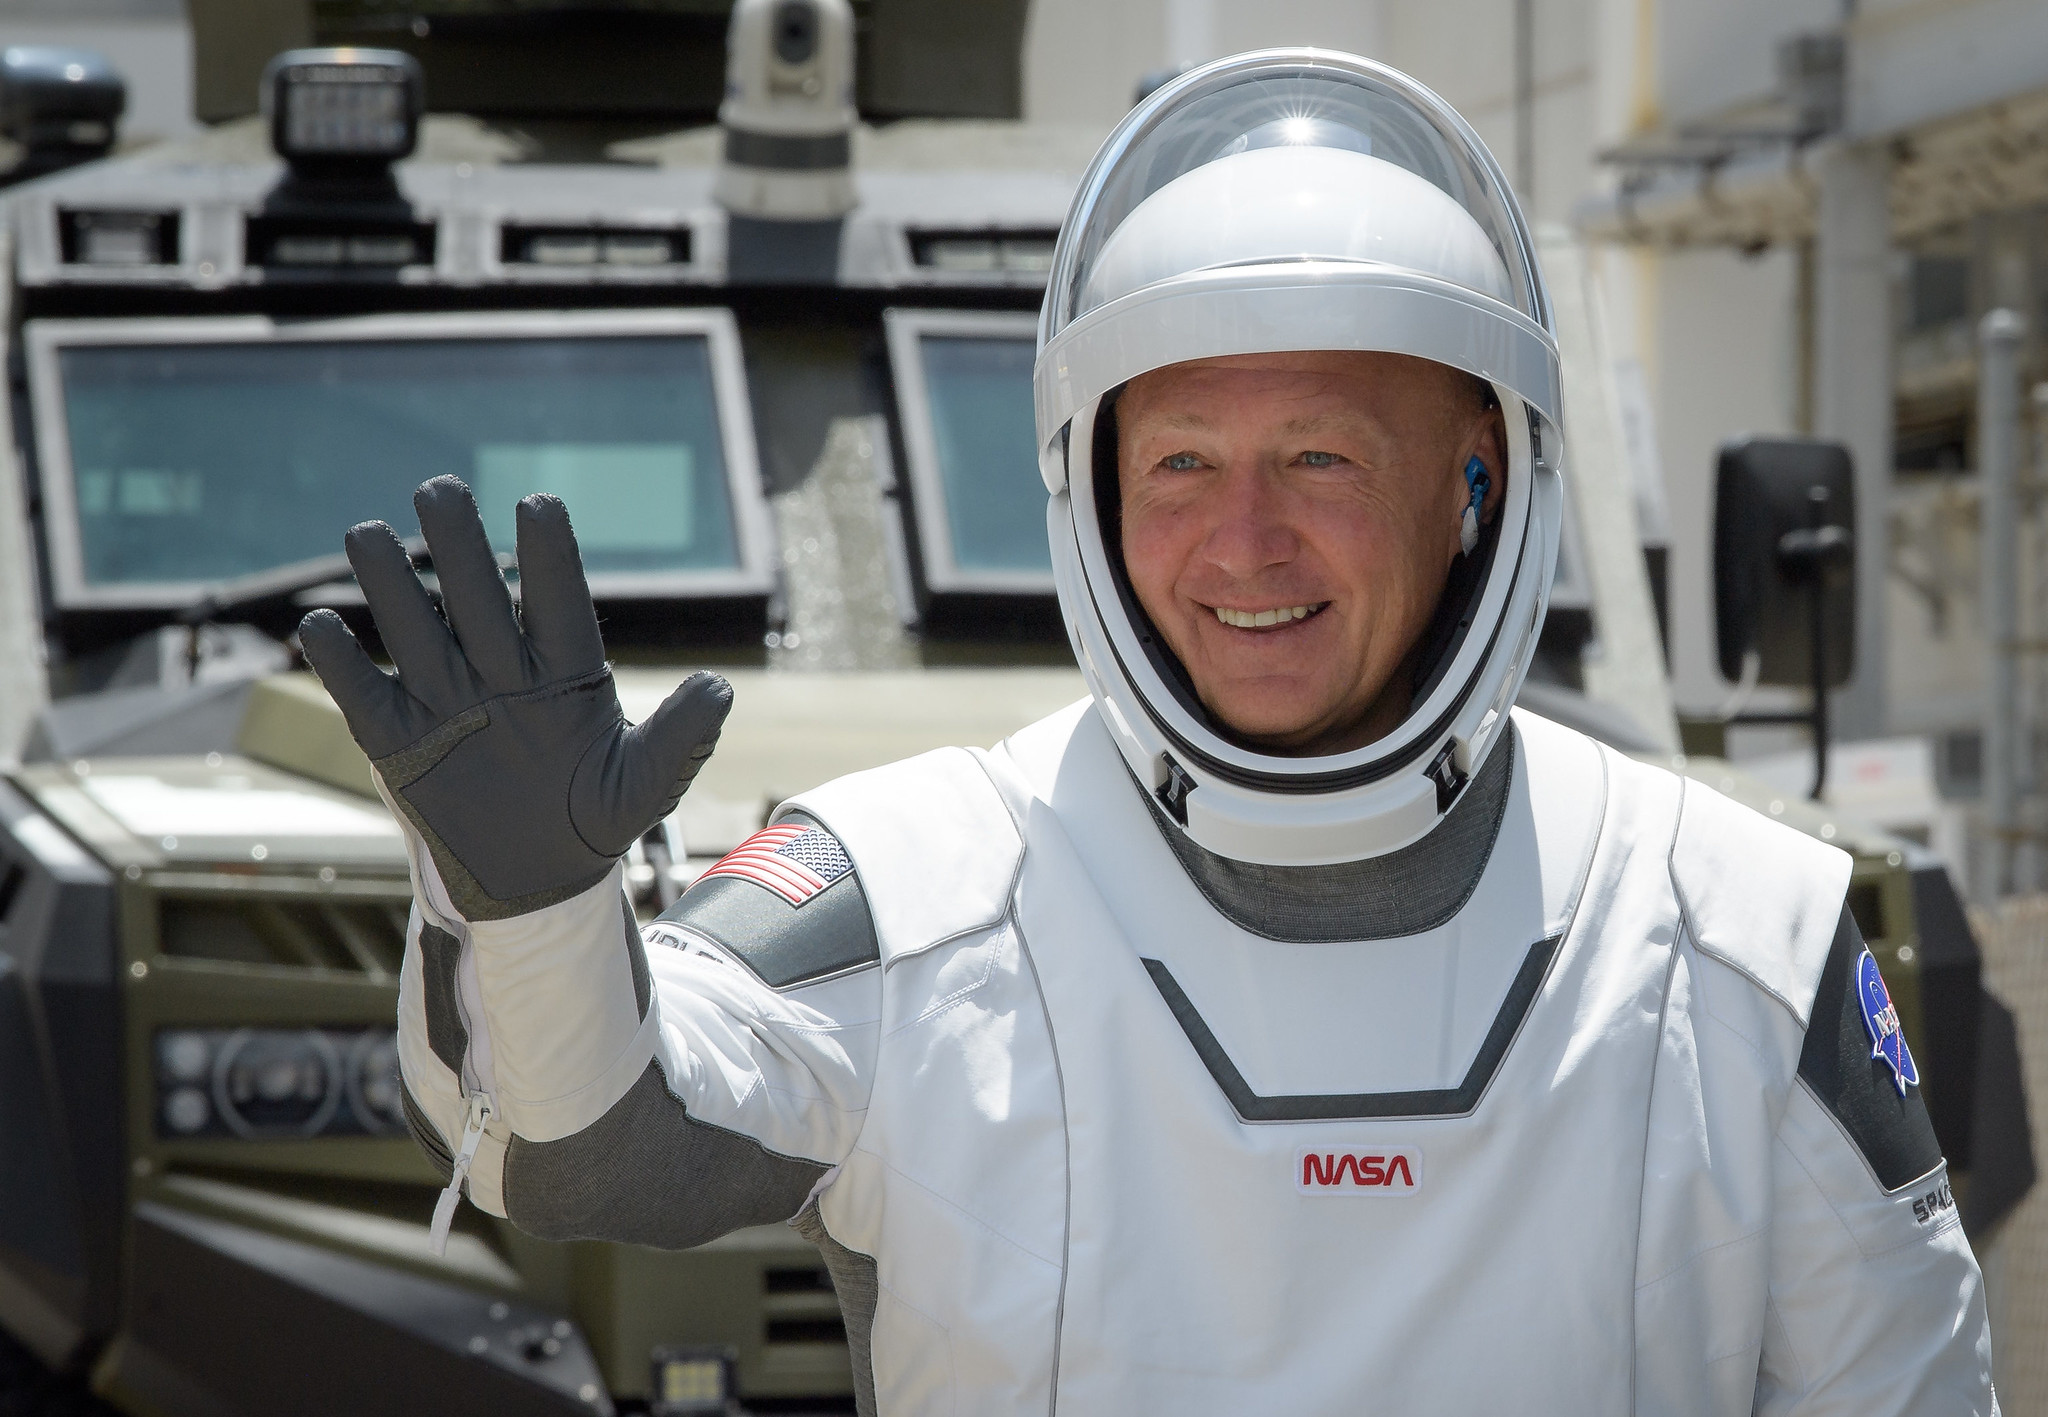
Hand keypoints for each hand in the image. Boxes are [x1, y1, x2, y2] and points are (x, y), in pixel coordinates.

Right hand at [299, 476, 731, 920]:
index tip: (537, 506)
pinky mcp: (402, 744)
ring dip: (391, 584)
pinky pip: (365, 697)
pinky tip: (319, 627)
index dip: (547, 555)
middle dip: (458, 546)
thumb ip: (680, 738)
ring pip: (415, 630)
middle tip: (439, 491)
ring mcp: (449, 702)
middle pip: (477, 597)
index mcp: (566, 671)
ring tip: (366, 533)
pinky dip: (340, 665)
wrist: (540, 879)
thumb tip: (718, 690)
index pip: (557, 600)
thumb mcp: (645, 785)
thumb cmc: (598, 818)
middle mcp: (503, 671)